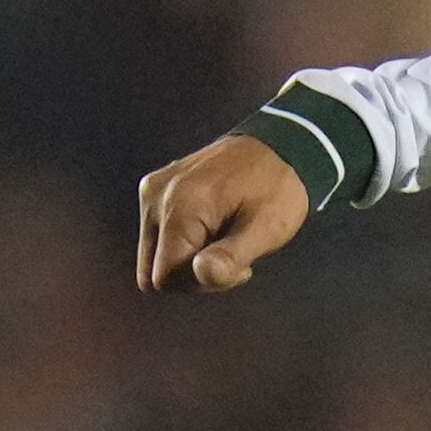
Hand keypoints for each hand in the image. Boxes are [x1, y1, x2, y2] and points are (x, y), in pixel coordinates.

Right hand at [134, 132, 310, 293]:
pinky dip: (184, 240)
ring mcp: (152, 190)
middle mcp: (155, 198)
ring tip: (226, 236)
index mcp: (179, 208)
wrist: (279, 146)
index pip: (163, 278)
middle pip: (153, 270)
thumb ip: (231, 255)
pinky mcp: (155, 187)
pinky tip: (215, 226)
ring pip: (155, 255)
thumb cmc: (278, 189)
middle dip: (192, 274)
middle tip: (232, 254)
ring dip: (189, 258)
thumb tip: (201, 275)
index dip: (199, 283)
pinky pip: (159, 234)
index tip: (235, 265)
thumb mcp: (266, 228)